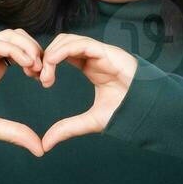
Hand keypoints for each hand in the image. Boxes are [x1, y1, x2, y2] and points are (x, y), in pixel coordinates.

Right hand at [0, 29, 46, 156]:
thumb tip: (40, 150)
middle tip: (43, 72)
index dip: (37, 61)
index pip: (23, 51)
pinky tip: (26, 65)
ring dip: (27, 47)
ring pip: (11, 34)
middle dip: (36, 51)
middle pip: (21, 37)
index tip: (44, 79)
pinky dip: (16, 50)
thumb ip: (14, 133)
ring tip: (35, 67)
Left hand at [36, 34, 137, 153]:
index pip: (62, 54)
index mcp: (90, 66)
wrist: (147, 111)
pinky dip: (61, 51)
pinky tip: (52, 66)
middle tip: (36, 76)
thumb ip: (68, 129)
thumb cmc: (125, 113)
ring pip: (68, 39)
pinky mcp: (107, 52)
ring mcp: (101, 52)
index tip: (35, 78)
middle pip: (62, 42)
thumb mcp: (89, 121)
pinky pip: (80, 43)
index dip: (46, 62)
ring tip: (45, 76)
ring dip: (51, 54)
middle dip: (45, 56)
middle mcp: (94, 56)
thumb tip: (45, 143)